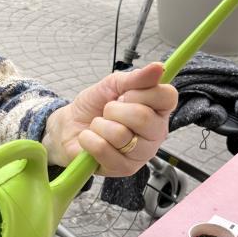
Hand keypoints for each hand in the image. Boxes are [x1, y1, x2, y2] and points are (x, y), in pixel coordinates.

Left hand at [41, 62, 176, 176]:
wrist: (70, 125)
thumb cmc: (95, 106)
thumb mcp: (113, 85)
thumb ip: (136, 78)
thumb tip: (158, 67)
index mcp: (158, 110)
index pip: (167, 96)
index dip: (143, 92)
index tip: (126, 93)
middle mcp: (155, 134)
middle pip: (143, 118)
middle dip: (115, 109)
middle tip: (109, 111)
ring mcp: (141, 154)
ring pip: (121, 135)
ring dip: (100, 125)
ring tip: (99, 126)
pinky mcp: (123, 169)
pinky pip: (104, 150)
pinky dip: (90, 139)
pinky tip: (91, 139)